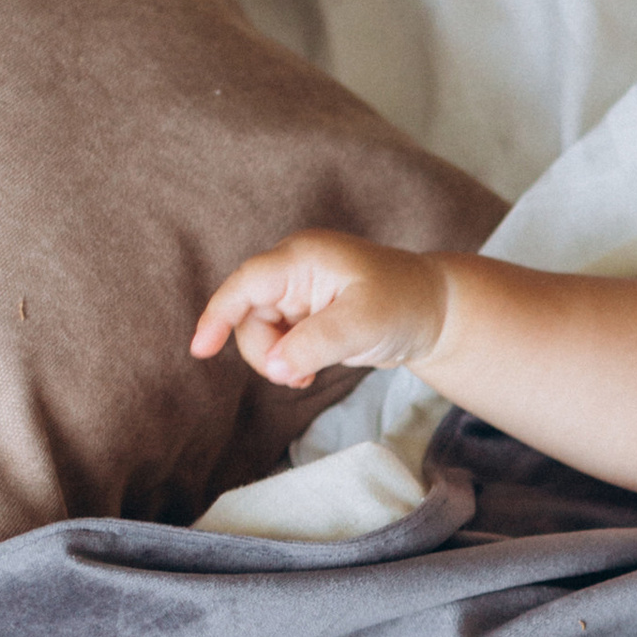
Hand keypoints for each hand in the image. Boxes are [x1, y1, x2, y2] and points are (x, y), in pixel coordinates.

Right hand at [191, 232, 452, 390]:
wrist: (435, 313)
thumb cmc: (404, 305)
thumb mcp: (363, 325)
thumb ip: (316, 344)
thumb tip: (277, 366)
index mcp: (303, 258)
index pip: (246, 284)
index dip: (219, 314)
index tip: (201, 350)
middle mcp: (294, 270)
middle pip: (248, 314)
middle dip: (264, 351)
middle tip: (297, 377)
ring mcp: (297, 292)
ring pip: (259, 331)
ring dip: (276, 360)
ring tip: (307, 376)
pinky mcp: (304, 313)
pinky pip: (277, 340)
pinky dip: (287, 361)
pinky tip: (308, 373)